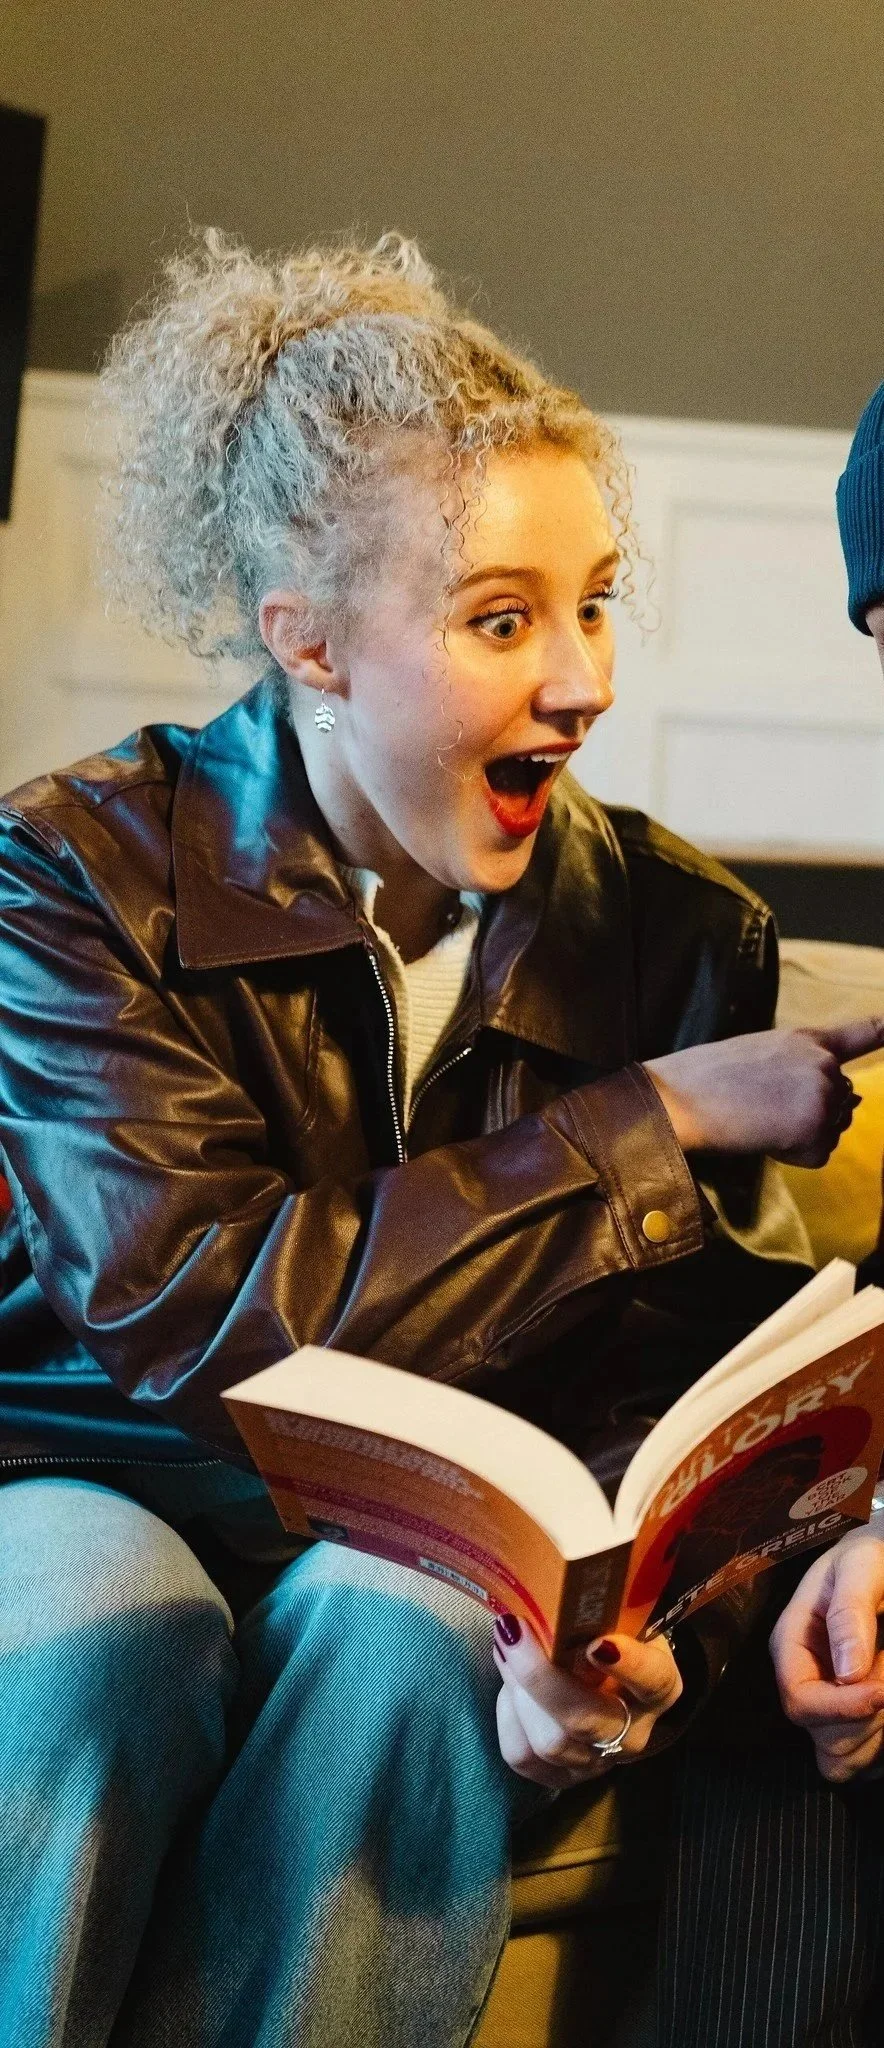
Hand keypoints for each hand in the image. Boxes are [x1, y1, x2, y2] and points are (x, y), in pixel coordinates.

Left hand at [492, 1616, 681, 1788]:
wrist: (618, 1688)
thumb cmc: (616, 1640)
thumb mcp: (624, 1619)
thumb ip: (601, 1610)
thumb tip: (552, 1582)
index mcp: (659, 1687)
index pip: (652, 1681)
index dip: (628, 1665)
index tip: (596, 1642)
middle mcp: (633, 1733)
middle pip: (583, 1719)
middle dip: (539, 1675)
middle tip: (512, 1628)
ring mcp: (597, 1762)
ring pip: (547, 1742)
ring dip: (516, 1691)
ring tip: (506, 1648)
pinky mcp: (562, 1778)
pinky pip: (522, 1756)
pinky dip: (507, 1716)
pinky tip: (509, 1687)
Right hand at [644, 1018, 883, 1164]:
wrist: (682, 1099)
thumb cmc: (707, 1078)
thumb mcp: (759, 1055)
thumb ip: (802, 1069)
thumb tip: (852, 1101)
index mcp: (807, 1039)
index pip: (859, 1034)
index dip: (882, 1031)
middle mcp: (824, 1064)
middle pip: (841, 1098)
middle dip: (812, 1110)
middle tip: (762, 1107)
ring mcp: (823, 1097)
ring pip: (832, 1128)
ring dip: (802, 1133)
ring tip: (760, 1120)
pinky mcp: (816, 1131)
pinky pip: (817, 1155)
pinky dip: (792, 1156)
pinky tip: (764, 1138)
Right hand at [770, 1521, 883, 1780]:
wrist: (880, 1561)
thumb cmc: (869, 1558)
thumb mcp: (862, 1566)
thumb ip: (850, 1611)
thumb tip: (848, 1673)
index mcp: (791, 1646)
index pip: (800, 1702)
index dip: (842, 1708)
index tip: (883, 1692)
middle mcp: (804, 1683)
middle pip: (824, 1740)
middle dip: (867, 1719)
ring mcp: (828, 1706)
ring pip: (841, 1761)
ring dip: (877, 1738)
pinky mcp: (851, 1722)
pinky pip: (863, 1762)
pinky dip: (882, 1746)